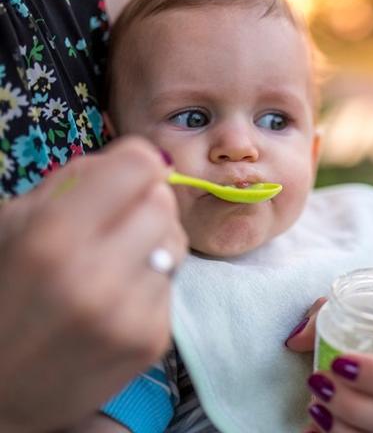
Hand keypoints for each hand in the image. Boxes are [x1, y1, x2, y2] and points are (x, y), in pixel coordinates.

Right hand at [0, 137, 187, 431]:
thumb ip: (74, 183)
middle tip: (116, 223)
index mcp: (52, 238)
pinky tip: (119, 299)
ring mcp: (128, 314)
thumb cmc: (3, 293)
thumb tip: (144, 157)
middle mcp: (95, 277)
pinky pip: (173, 283)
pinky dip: (153, 282)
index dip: (134, 164)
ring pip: (177, 241)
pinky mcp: (152, 341)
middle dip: (142, 204)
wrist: (1, 392)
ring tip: (115, 263)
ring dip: (153, 242)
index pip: (140, 165)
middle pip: (163, 202)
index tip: (124, 177)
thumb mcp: (13, 226)